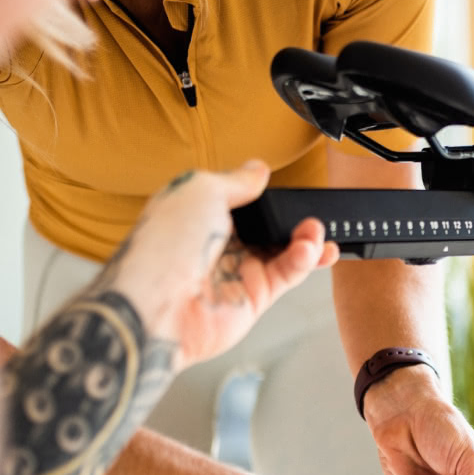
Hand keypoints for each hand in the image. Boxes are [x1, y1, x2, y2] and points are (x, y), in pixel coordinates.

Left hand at [103, 160, 339, 367]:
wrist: (158, 305)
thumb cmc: (165, 246)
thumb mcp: (201, 190)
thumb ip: (236, 181)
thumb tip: (257, 169)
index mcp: (199, 214)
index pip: (240, 200)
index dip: (263, 195)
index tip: (281, 190)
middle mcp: (219, 243)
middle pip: (266, 226)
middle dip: (290, 218)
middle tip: (306, 212)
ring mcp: (238, 271)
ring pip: (284, 251)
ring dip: (305, 238)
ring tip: (315, 231)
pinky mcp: (255, 298)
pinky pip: (288, 275)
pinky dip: (305, 261)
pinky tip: (312, 250)